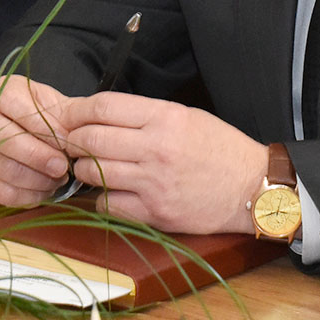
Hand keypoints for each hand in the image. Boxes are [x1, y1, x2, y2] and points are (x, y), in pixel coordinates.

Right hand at [0, 76, 77, 205]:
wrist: (23, 127)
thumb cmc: (44, 116)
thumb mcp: (58, 106)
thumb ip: (71, 116)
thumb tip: (82, 135)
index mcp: (2, 92)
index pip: (19, 109)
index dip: (44, 129)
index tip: (67, 142)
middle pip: (5, 140)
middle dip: (39, 157)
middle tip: (63, 167)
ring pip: (2, 168)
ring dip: (35, 180)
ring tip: (56, 179)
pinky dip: (24, 196)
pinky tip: (43, 192)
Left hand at [61, 92, 266, 234]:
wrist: (252, 188)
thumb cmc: (219, 149)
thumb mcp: (186, 116)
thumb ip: (144, 115)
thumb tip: (100, 115)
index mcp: (165, 117)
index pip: (104, 107)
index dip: (77, 111)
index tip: (67, 115)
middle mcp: (157, 148)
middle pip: (92, 139)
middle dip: (72, 139)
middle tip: (69, 141)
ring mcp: (155, 183)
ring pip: (95, 172)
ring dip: (83, 168)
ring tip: (88, 165)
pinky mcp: (156, 212)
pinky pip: (109, 205)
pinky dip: (102, 198)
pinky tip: (110, 192)